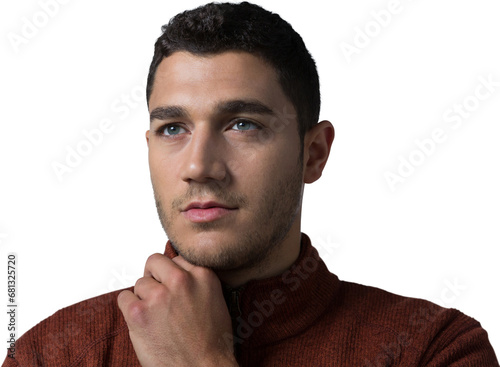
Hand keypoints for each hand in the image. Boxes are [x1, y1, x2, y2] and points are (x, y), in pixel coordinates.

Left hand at [117, 254, 236, 366]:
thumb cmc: (212, 342)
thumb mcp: (216, 299)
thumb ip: (197, 281)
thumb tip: (178, 273)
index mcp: (202, 275)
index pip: (176, 259)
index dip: (172, 274)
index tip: (172, 287)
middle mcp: (180, 280)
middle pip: (155, 262)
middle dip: (155, 277)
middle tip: (158, 296)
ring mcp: (158, 296)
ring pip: (139, 283)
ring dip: (144, 298)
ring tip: (156, 317)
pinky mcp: (138, 313)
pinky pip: (123, 298)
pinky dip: (129, 309)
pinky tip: (143, 322)